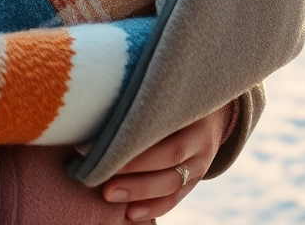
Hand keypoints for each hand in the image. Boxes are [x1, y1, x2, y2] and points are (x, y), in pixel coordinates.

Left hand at [100, 103, 232, 221]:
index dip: (136, 137)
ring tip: (108, 194)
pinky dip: (154, 208)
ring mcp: (200, 162)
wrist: (207, 113)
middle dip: (134, 169)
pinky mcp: (195, 180)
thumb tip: (96, 109)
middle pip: (170, 156)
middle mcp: (200, 138)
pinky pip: (176, 198)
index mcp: (191, 109)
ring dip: (140, 192)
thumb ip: (140, 99)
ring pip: (173, 182)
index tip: (102, 143)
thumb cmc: (170, 97)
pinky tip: (130, 213)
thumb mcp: (164, 91)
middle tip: (100, 175)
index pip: (166, 124)